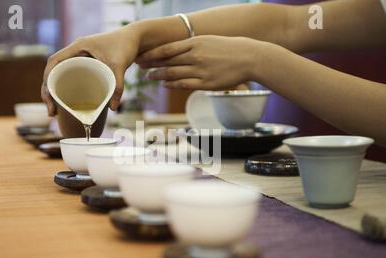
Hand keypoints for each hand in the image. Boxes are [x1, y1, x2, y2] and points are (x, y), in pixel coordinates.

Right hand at [42, 27, 139, 114]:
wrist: (134, 39)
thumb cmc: (125, 46)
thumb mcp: (121, 66)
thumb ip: (118, 86)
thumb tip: (113, 108)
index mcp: (78, 47)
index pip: (54, 61)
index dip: (48, 79)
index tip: (49, 96)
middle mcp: (75, 51)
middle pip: (53, 70)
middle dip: (48, 91)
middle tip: (52, 111)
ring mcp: (79, 57)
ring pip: (60, 74)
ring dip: (55, 91)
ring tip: (54, 111)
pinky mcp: (86, 64)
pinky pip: (69, 76)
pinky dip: (65, 89)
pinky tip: (65, 103)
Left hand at [136, 35, 259, 89]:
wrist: (249, 57)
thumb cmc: (229, 48)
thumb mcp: (209, 41)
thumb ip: (192, 46)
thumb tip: (177, 51)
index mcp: (195, 42)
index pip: (167, 49)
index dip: (152, 54)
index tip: (142, 56)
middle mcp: (195, 56)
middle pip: (166, 61)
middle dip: (151, 64)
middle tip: (139, 66)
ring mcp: (200, 70)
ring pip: (172, 73)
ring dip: (158, 75)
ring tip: (149, 77)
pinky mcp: (205, 83)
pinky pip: (183, 84)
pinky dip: (171, 84)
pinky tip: (164, 84)